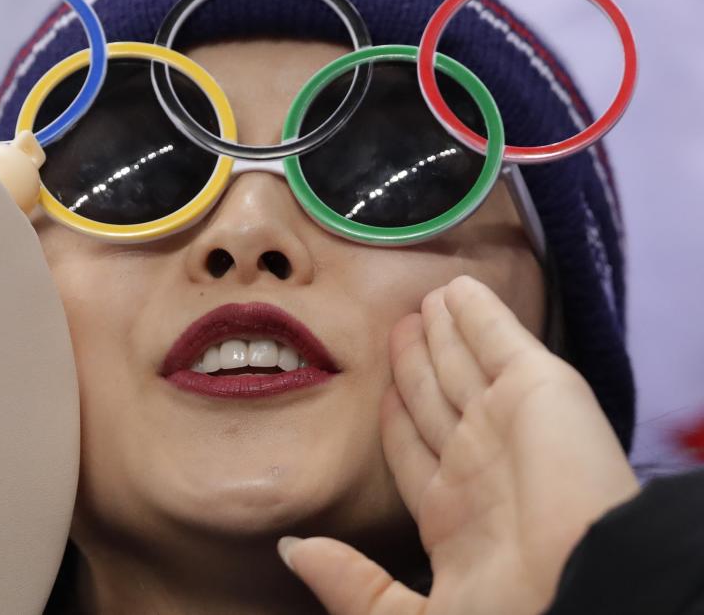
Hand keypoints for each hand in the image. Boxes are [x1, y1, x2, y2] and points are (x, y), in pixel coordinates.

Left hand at [277, 275, 638, 614]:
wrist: (579, 590)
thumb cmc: (505, 614)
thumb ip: (350, 582)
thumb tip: (293, 552)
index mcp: (452, 513)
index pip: (412, 448)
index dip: (397, 417)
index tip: (380, 392)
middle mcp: (478, 461)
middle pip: (437, 397)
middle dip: (418, 362)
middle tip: (400, 326)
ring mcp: (508, 419)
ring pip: (463, 362)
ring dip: (443, 331)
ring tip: (423, 302)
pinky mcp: (538, 384)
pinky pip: (499, 336)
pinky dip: (480, 311)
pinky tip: (457, 291)